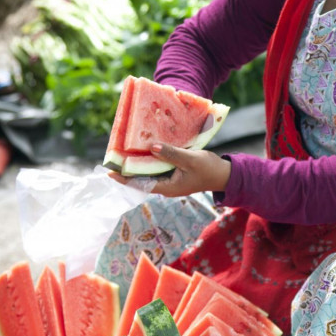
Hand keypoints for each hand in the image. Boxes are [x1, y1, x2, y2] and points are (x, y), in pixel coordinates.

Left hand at [109, 144, 231, 197]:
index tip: (110, 172)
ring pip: (149, 172)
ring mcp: (170, 179)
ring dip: (138, 163)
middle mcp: (166, 186)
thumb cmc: (208, 169)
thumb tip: (152, 147)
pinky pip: (158, 166)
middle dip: (129, 169)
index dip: (125, 178)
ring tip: (125, 153)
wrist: (225, 174)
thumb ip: (171, 154)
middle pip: (142, 178)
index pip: (140, 184)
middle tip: (114, 158)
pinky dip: (151, 159)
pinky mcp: (174, 172)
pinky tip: (145, 149)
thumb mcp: (189, 160)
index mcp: (167, 187)